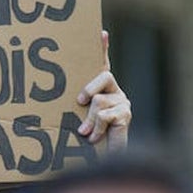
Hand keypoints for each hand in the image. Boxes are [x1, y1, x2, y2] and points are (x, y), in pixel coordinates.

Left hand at [76, 30, 130, 150]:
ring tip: (84, 133)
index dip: (102, 47)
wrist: (105, 160)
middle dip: (89, 88)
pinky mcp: (126, 115)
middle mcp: (115, 91)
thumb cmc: (86, 138)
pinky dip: (97, 128)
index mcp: (102, 88)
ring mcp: (122, 102)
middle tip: (79, 102)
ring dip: (89, 120)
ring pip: (100, 100)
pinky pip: (106, 115)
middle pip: (104, 76)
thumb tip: (66, 99)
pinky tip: (93, 138)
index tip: (100, 32)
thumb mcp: (78, 118)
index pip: (103, 63)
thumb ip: (75, 105)